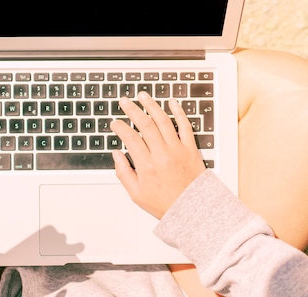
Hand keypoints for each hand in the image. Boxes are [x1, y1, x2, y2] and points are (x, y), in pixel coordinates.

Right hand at [110, 92, 205, 218]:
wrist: (193, 210)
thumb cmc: (165, 204)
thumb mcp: (137, 194)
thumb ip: (123, 173)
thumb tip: (117, 155)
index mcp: (147, 166)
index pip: (130, 138)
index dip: (120, 127)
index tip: (115, 123)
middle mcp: (162, 154)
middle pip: (145, 124)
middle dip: (132, 110)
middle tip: (125, 101)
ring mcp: (177, 150)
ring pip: (163, 121)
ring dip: (152, 105)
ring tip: (143, 96)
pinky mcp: (191, 149)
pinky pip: (185, 126)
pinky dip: (179, 112)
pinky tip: (172, 103)